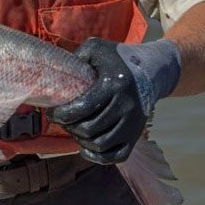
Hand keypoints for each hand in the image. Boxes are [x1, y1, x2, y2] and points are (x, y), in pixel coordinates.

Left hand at [51, 38, 180, 163]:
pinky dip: (97, 156)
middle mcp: (126, 106)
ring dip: (81, 140)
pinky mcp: (136, 135)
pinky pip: (116, 156)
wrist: (152, 70)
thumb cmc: (117, 58)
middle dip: (69, 127)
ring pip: (100, 144)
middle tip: (62, 120)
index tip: (52, 113)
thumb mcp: (96, 48)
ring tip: (73, 129)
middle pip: (89, 129)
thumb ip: (76, 57)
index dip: (61, 114)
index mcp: (114, 85)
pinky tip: (85, 146)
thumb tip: (55, 73)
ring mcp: (133, 123)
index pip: (82, 108)